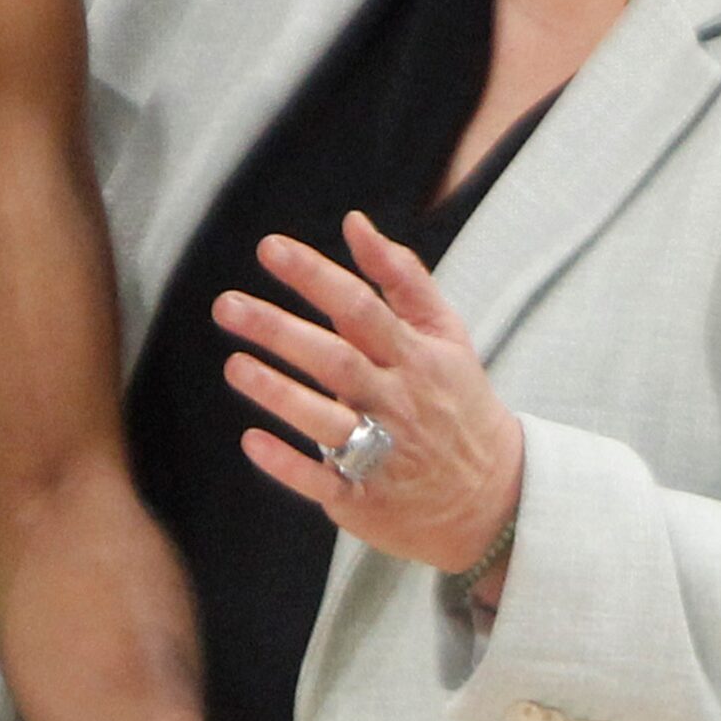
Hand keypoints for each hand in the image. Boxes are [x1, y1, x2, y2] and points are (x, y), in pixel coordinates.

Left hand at [216, 210, 524, 582]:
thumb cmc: (454, 399)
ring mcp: (381, 453)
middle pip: (335, 361)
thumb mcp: (445, 333)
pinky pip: (322, 480)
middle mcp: (397, 402)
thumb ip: (400, 276)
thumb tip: (354, 222)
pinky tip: (251, 441)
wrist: (493, 496)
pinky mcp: (364, 497)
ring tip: (235, 365)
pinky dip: (287, 464)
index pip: (361, 308)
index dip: (316, 276)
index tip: (270, 249)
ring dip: (279, 394)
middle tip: (227, 306)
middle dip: (280, 331)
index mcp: (415, 357)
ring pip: (325, 421)